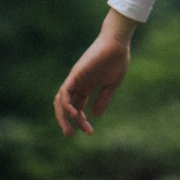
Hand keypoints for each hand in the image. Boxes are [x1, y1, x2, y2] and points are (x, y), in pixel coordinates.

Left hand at [53, 8, 137, 136]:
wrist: (118, 43)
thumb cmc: (117, 60)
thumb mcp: (111, 84)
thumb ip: (103, 99)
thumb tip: (94, 116)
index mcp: (87, 86)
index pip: (78, 107)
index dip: (81, 122)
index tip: (89, 132)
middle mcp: (78, 84)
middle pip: (66, 106)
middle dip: (67, 122)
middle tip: (71, 136)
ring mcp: (75, 79)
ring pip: (61, 101)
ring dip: (62, 117)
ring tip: (69, 130)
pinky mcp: (75, 74)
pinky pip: (65, 92)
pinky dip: (66, 104)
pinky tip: (75, 114)